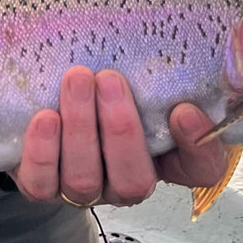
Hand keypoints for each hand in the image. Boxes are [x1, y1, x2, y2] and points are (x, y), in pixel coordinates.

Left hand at [12, 67, 226, 207]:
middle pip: (133, 182)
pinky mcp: (43, 185)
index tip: (183, 110)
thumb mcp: (143, 73)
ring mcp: (84, 188)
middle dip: (121, 130)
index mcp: (165, 158)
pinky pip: (41, 184)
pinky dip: (43, 151)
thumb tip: (195, 54)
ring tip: (78, 79)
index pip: (201, 169)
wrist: (55, 92)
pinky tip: (45, 117)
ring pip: (84, 180)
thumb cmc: (110, 80)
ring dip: (81, 129)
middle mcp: (126, 182)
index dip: (197, 146)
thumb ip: (167, 70)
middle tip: (111, 79)